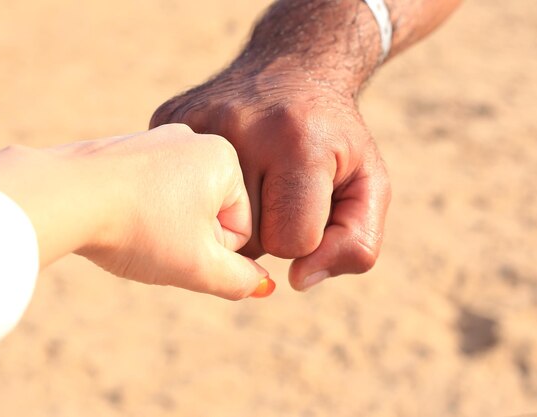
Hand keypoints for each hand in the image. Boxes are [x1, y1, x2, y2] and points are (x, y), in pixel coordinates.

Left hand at [0, 124, 273, 299]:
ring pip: (175, 204)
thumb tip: (263, 284)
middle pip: (208, 213)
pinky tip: (114, 216)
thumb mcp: (199, 266)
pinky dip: (136, 210)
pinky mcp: (122, 148)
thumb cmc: (140, 228)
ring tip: (133, 230)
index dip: (212, 254)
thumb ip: (240, 280)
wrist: (63, 195)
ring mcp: (155, 139)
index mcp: (223, 157)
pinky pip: (145, 191)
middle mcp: (192, 139)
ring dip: (161, 227)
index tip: (178, 248)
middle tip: (154, 241)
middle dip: (187, 238)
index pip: (241, 227)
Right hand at [151, 68, 390, 290]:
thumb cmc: (333, 137)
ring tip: (253, 174)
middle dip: (268, 226)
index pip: (291, 243)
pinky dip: (203, 191)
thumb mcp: (368, 185)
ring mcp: (197, 122)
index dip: (306, 235)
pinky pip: (180, 193)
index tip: (308, 202)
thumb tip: (297, 281)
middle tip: (278, 184)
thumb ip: (356, 243)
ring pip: (209, 224)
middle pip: (246, 239)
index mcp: (298, 144)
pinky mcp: (167, 121)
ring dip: (234, 216)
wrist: (291, 67)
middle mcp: (240, 128)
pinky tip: (223, 163)